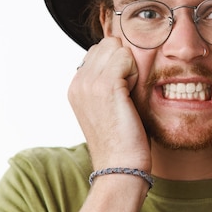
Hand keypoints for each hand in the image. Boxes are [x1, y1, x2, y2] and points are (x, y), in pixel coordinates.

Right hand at [68, 37, 150, 171]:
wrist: (120, 167)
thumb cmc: (122, 142)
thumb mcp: (107, 108)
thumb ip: (108, 84)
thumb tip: (123, 64)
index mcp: (76, 87)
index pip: (99, 51)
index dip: (117, 64)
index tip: (121, 92)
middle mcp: (78, 82)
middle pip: (107, 44)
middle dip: (123, 61)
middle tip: (127, 92)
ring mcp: (89, 82)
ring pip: (116, 47)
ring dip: (130, 66)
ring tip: (128, 95)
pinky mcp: (105, 85)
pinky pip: (126, 57)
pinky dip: (135, 72)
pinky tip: (131, 95)